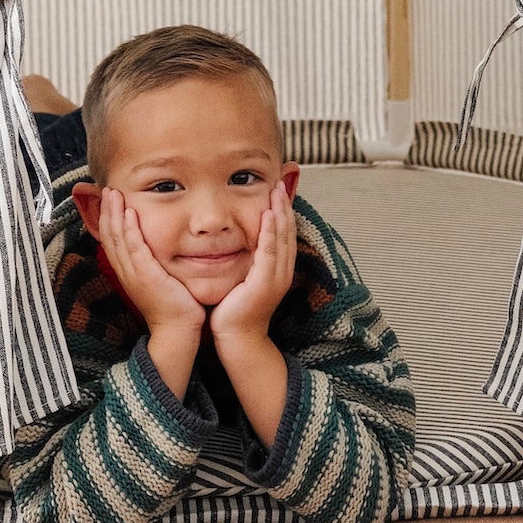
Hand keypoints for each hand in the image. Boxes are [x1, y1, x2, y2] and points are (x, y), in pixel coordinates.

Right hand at [96, 189, 205, 399]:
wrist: (178, 332)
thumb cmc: (174, 306)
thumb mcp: (158, 280)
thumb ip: (154, 262)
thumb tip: (157, 246)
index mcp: (128, 272)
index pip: (112, 241)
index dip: (108, 219)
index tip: (109, 198)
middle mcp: (127, 272)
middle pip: (110, 237)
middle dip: (107, 211)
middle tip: (107, 189)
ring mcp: (134, 274)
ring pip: (118, 239)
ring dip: (114, 214)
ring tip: (113, 193)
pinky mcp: (146, 276)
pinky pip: (134, 248)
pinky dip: (129, 229)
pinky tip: (128, 213)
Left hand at [208, 184, 296, 346]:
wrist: (238, 340)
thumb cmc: (236, 311)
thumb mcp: (245, 279)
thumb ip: (247, 260)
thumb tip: (239, 240)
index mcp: (278, 270)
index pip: (284, 233)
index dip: (284, 210)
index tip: (278, 189)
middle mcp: (282, 271)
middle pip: (287, 231)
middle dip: (284, 205)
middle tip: (280, 181)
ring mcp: (276, 278)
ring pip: (281, 238)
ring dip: (280, 212)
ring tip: (277, 191)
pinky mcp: (264, 283)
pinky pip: (268, 252)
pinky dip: (270, 232)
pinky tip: (268, 215)